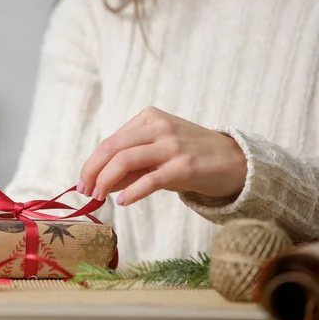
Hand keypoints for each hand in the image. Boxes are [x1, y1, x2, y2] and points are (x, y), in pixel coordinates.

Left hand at [78, 107, 246, 205]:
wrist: (236, 161)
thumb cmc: (191, 156)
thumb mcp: (157, 153)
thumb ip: (130, 165)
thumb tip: (100, 183)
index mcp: (149, 118)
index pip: (111, 141)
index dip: (92, 162)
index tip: (83, 182)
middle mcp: (159, 127)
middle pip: (112, 148)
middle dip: (92, 171)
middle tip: (85, 191)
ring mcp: (172, 145)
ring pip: (125, 160)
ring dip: (106, 181)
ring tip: (100, 197)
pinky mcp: (185, 166)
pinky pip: (150, 179)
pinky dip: (132, 192)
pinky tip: (123, 201)